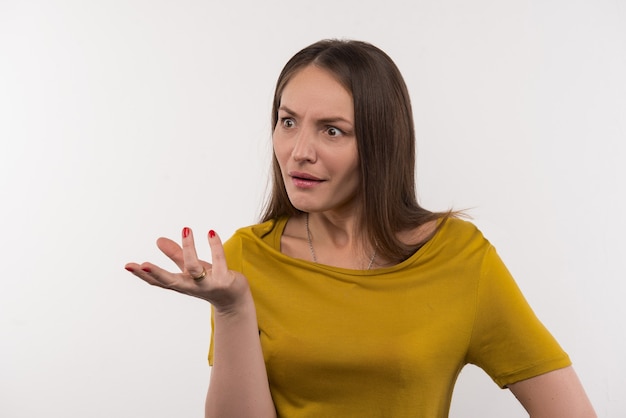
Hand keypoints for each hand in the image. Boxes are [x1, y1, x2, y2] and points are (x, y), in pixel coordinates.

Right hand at [125, 228, 249, 313]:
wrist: (234, 299)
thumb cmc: (210, 281)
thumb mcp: (191, 269)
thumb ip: (175, 255)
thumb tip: (158, 240)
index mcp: (181, 284)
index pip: (158, 281)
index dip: (142, 275)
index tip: (127, 266)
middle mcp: (191, 286)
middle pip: (170, 281)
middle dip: (156, 273)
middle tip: (142, 264)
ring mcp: (207, 285)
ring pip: (195, 269)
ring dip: (189, 250)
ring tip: (186, 230)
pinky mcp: (224, 281)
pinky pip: (219, 262)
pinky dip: (215, 246)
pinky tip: (211, 232)